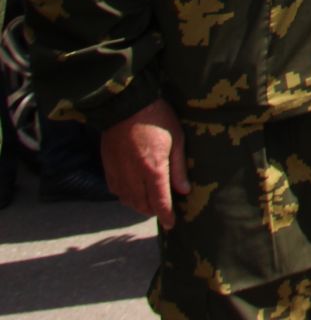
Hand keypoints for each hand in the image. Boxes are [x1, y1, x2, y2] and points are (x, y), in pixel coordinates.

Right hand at [101, 99, 189, 227]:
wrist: (126, 104)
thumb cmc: (158, 119)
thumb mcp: (177, 140)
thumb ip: (178, 168)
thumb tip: (184, 191)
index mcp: (153, 169)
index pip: (159, 201)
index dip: (166, 215)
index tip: (171, 224)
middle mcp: (133, 175)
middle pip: (142, 204)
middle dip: (153, 211)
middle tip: (164, 211)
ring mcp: (118, 171)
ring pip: (127, 200)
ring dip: (138, 205)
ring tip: (150, 203)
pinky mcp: (108, 166)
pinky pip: (115, 190)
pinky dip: (125, 196)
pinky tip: (132, 193)